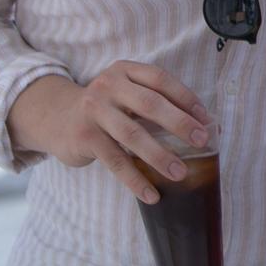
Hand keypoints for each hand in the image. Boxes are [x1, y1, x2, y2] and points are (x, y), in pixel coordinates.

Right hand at [7, 64, 210, 202]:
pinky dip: (135, 179)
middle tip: (202, 142)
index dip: (186, 98)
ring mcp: (94, 110)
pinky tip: (151, 194)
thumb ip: (159, 105)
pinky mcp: (84, 137)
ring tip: (180, 173)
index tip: (207, 119)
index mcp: (125, 71)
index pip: (160, 80)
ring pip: (133, 135)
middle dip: (179, 124)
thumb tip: (209, 126)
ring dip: (160, 156)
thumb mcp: (127, 96)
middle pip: (150, 104)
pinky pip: (115, 161)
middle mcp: (108, 85)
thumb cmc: (107, 109)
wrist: (56, 118)